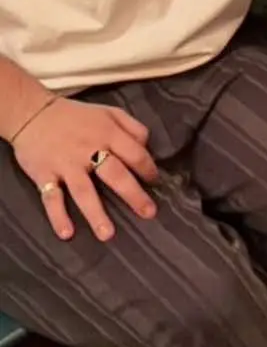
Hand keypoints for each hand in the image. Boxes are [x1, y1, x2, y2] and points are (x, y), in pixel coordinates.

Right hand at [12, 98, 158, 242]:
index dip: (148, 169)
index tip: (154, 183)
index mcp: (107, 132)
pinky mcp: (44, 174)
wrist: (32, 112)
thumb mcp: (109, 112)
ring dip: (95, 213)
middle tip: (148, 214)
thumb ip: (132, 127)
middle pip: (115, 174)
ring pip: (83, 190)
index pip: (135, 153)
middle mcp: (88, 149)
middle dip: (133, 195)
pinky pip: (51, 197)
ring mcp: (65, 164)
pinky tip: (67, 233)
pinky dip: (58, 215)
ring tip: (107, 234)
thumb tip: (147, 148)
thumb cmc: (76, 116)